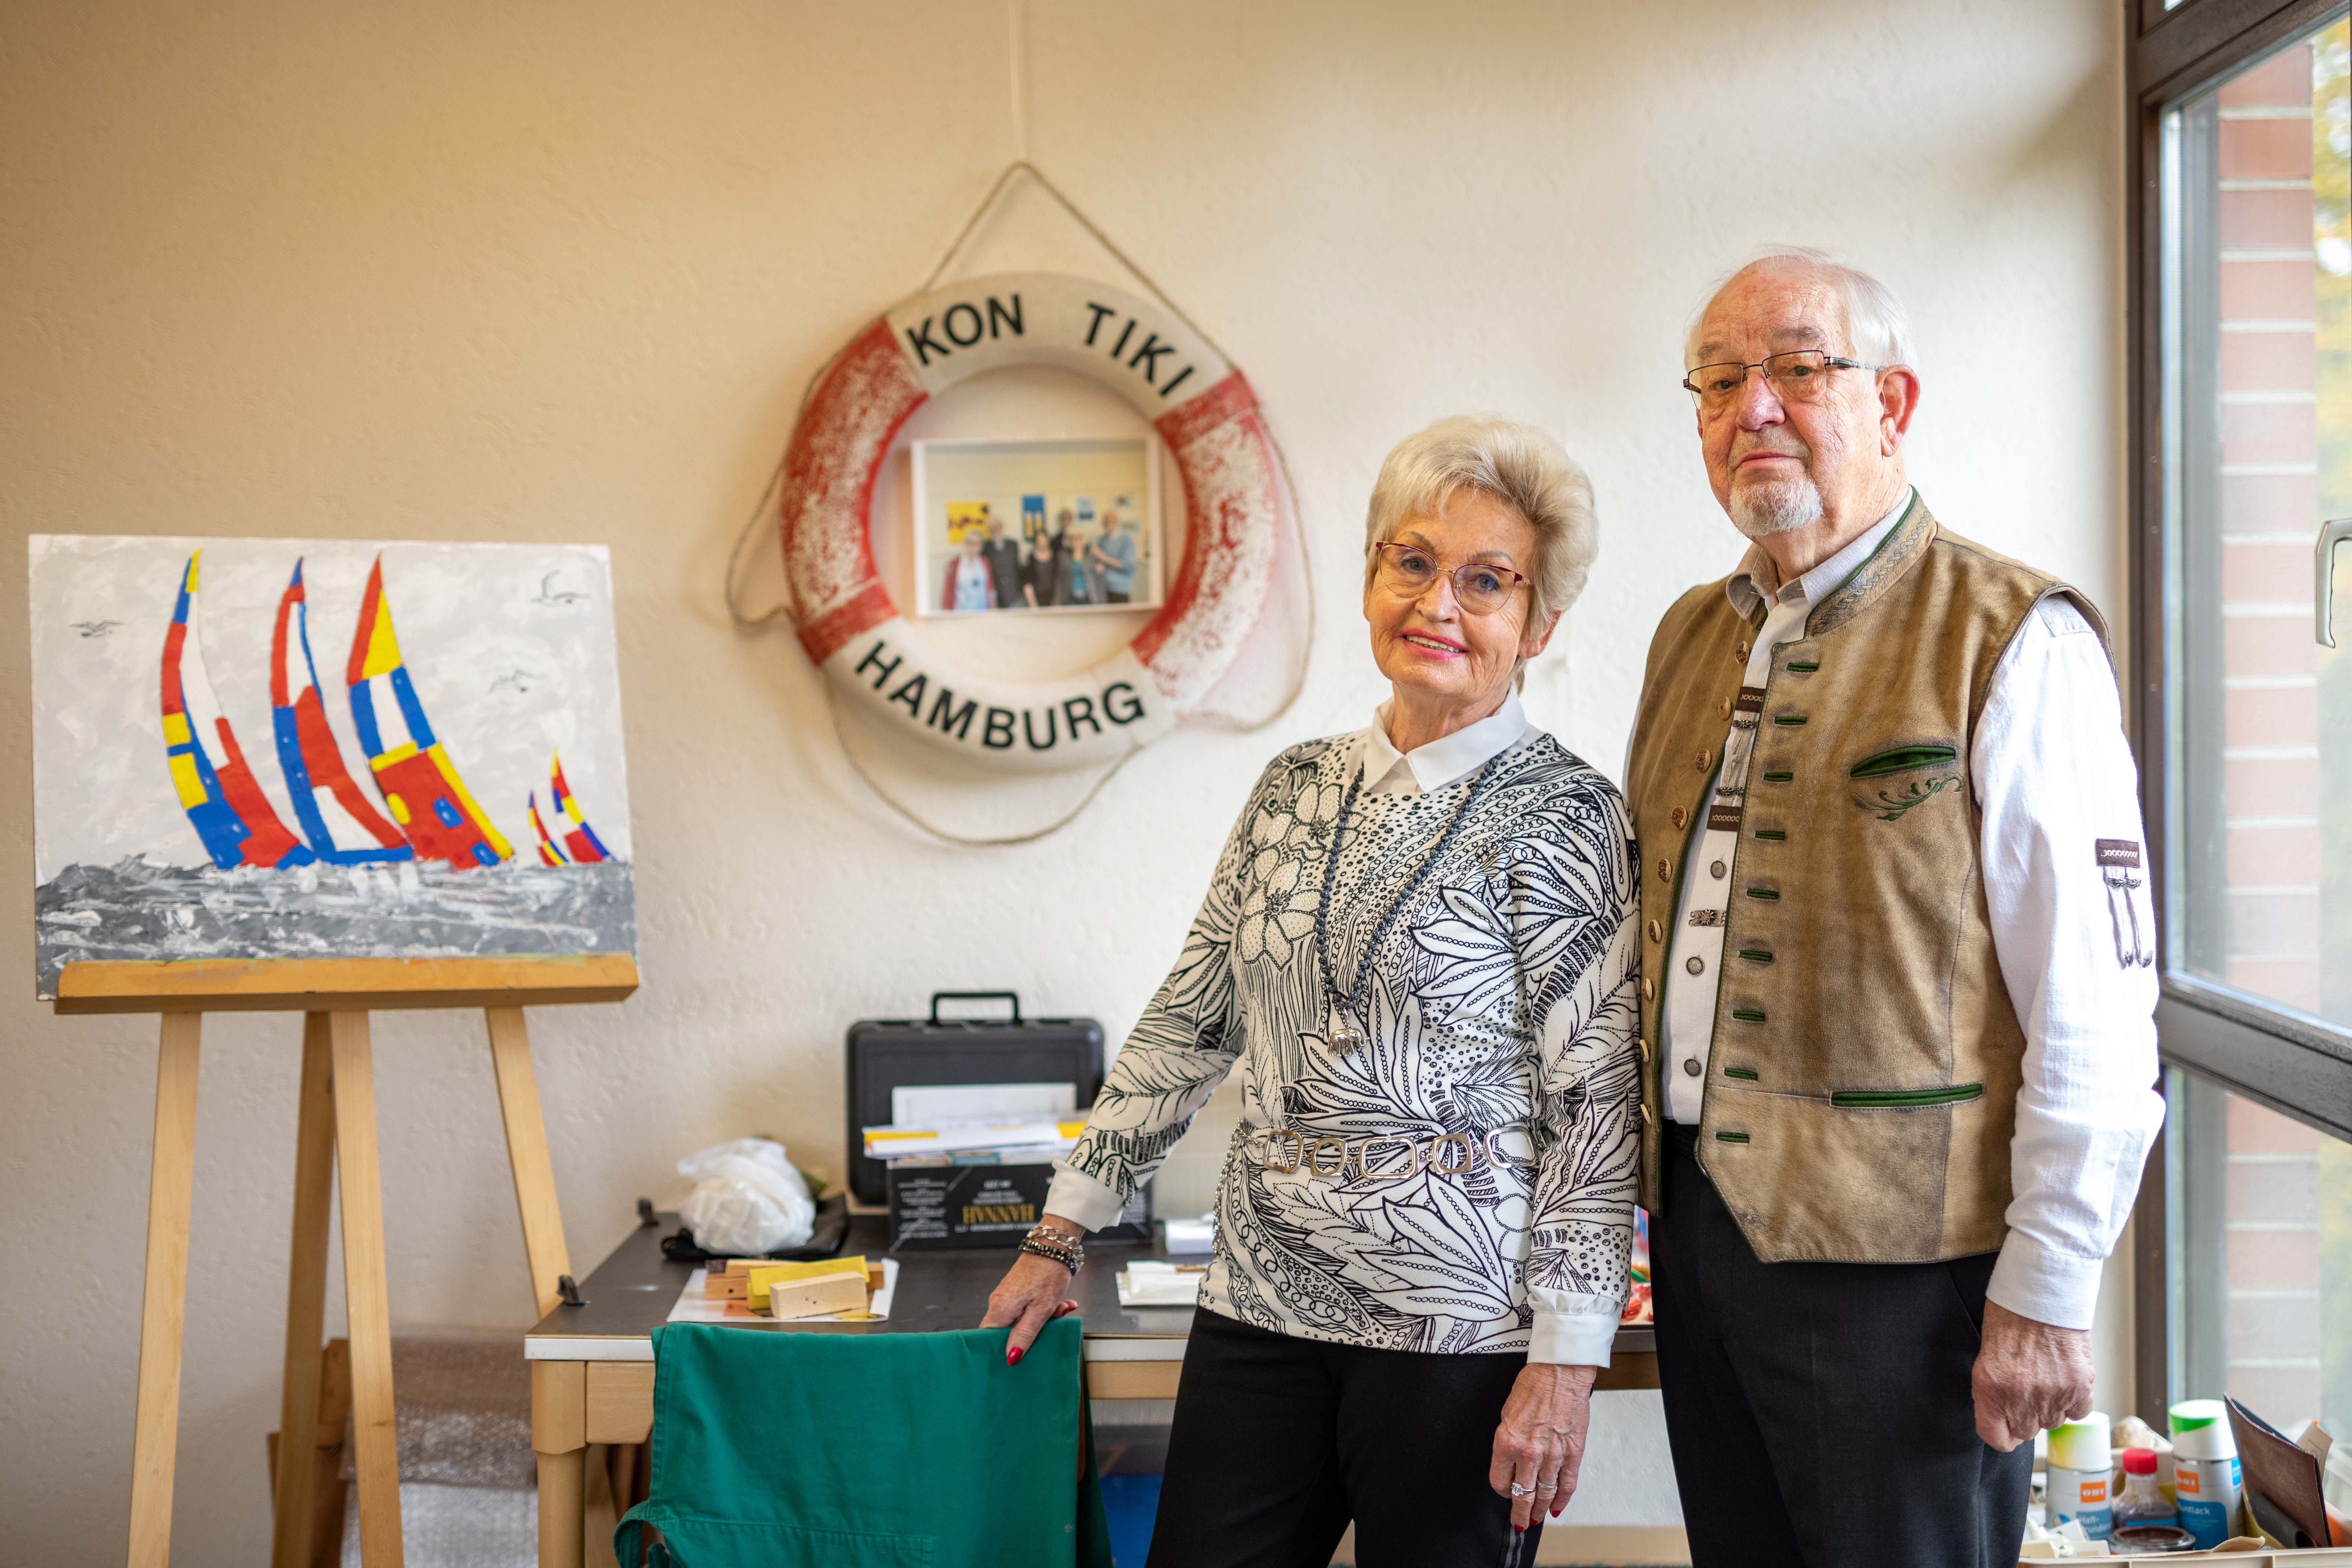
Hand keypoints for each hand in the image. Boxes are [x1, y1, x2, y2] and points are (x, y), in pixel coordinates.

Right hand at [978, 1218, 1081, 1366]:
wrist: (1055, 1246)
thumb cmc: (1048, 1274)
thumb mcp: (1041, 1310)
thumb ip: (1025, 1334)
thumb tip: (1011, 1357)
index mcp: (999, 1309)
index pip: (988, 1339)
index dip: (1001, 1350)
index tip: (1019, 1356)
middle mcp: (998, 1303)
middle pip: (1008, 1332)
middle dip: (1032, 1334)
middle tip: (1052, 1326)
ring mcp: (1007, 1297)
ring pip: (1021, 1321)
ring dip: (1043, 1320)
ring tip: (1061, 1310)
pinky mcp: (1017, 1292)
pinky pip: (1027, 1310)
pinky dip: (1044, 1310)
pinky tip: (1061, 1304)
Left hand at [1490, 1363, 1596, 1531]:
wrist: (1559, 1373)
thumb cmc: (1532, 1386)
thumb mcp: (1506, 1414)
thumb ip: (1508, 1442)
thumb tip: (1511, 1463)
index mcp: (1506, 1441)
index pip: (1499, 1481)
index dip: (1501, 1490)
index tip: (1504, 1491)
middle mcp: (1528, 1452)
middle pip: (1522, 1495)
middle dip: (1520, 1512)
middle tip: (1519, 1522)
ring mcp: (1552, 1455)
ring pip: (1544, 1494)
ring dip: (1539, 1511)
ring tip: (1536, 1519)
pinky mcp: (1572, 1453)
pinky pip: (1566, 1485)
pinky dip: (1561, 1499)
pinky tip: (1556, 1507)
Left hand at [1971, 1299, 2092, 1451]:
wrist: (2039, 1294)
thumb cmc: (2009, 1319)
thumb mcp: (1985, 1358)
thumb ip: (1993, 1393)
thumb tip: (2004, 1419)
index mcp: (1990, 1390)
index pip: (1995, 1438)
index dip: (2001, 1435)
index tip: (2005, 1430)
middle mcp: (2021, 1397)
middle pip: (2026, 1431)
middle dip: (2025, 1417)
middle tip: (2026, 1392)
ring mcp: (2053, 1394)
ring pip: (2053, 1422)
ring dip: (2049, 1407)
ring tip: (2045, 1378)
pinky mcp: (2079, 1387)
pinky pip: (2078, 1411)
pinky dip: (2073, 1401)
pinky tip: (2064, 1379)